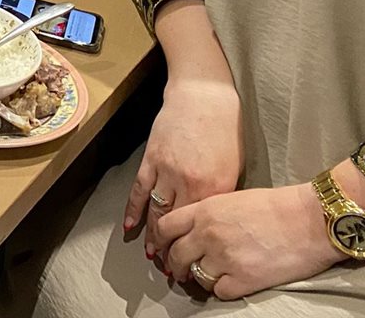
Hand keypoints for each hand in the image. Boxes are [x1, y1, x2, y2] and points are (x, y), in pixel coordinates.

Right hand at [128, 77, 243, 258]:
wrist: (203, 95)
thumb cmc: (225, 128)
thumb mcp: (234, 165)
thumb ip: (222, 193)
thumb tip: (211, 216)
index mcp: (217, 187)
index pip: (203, 226)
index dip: (197, 247)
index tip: (196, 265)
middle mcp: (191, 183)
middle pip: (178, 224)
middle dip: (173, 249)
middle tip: (171, 270)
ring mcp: (168, 171)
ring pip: (157, 211)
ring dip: (153, 236)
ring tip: (152, 256)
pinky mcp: (152, 158)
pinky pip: (140, 190)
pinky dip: (134, 210)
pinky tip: (130, 227)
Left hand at [156, 184, 335, 299]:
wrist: (310, 219)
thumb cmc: (277, 206)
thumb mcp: (232, 199)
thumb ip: (208, 213)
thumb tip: (194, 228)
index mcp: (205, 210)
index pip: (165, 226)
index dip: (160, 239)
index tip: (162, 246)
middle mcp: (208, 234)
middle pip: (176, 254)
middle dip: (173, 264)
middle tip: (177, 270)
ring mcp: (225, 257)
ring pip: (196, 275)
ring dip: (198, 278)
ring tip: (202, 278)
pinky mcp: (244, 279)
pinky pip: (219, 291)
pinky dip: (221, 290)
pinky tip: (228, 283)